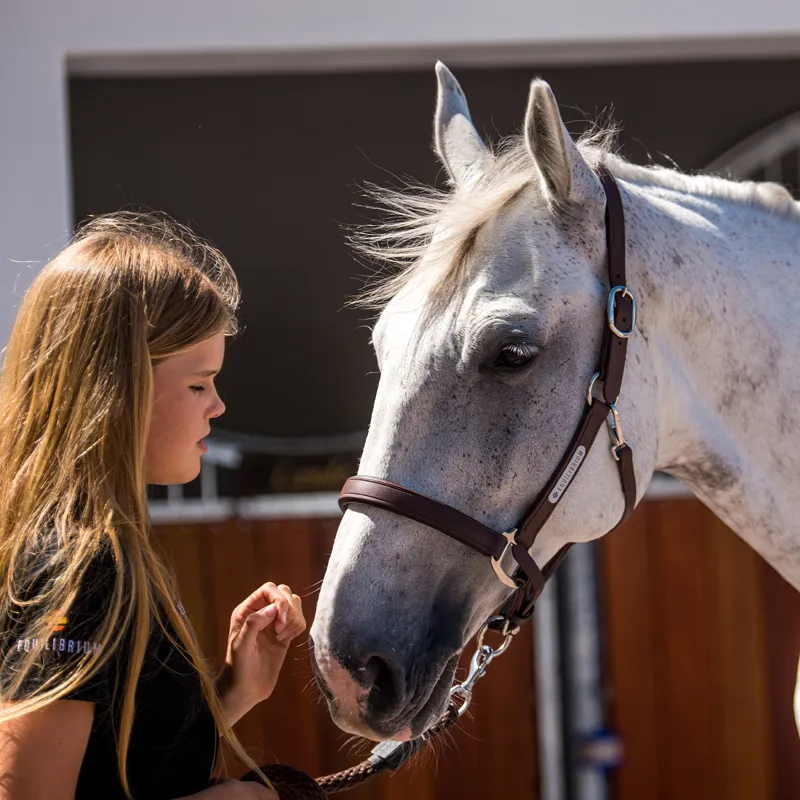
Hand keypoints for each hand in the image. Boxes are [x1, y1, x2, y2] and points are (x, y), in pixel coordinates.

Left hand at [216, 582, 305, 725]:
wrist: (245, 690)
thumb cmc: (238, 669)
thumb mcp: (240, 646)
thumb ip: (254, 624)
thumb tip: (273, 608)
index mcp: (247, 610)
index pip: (269, 589)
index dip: (279, 600)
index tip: (279, 621)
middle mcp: (261, 613)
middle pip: (284, 593)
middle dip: (289, 609)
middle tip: (281, 631)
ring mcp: (274, 623)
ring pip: (294, 605)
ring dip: (294, 618)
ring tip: (283, 636)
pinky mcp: (284, 634)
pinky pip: (299, 620)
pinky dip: (298, 626)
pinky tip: (287, 639)